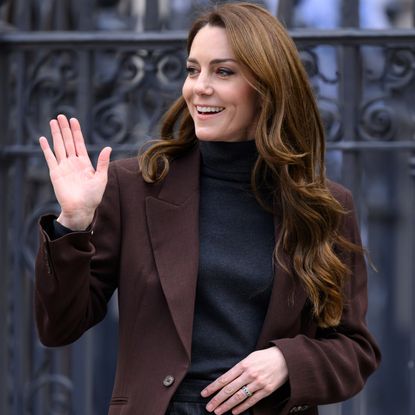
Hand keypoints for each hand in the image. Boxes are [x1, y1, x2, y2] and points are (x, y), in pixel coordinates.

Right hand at [39, 114, 111, 229]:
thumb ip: (102, 162)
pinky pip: (50, 158)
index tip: (74, 120)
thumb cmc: (93, 196)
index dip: (76, 132)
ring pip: (59, 147)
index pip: (79, 143)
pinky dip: (46, 149)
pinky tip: (43, 139)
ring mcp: (64, 167)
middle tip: (61, 116)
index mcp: (84, 163)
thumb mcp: (101, 178)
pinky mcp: (55, 173)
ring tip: (53, 121)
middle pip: (68, 142)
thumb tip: (108, 147)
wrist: (81, 209)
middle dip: (65, 129)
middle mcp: (73, 163)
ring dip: (56, 134)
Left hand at [201, 347, 287, 414]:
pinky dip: (242, 407)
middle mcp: (249, 374)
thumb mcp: (250, 357)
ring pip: (239, 397)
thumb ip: (239, 368)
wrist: (284, 358)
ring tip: (218, 411)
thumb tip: (227, 379)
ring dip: (227, 405)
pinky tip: (234, 411)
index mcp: (243, 364)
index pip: (225, 378)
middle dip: (217, 399)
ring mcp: (258, 383)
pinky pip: (252, 401)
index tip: (204, 393)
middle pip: (230, 389)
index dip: (213, 387)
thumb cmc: (264, 357)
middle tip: (208, 407)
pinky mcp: (266, 390)